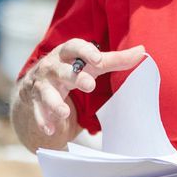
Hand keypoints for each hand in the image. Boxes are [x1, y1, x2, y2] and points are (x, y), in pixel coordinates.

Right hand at [15, 40, 145, 136]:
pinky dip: (43, 120)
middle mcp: (52, 66)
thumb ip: (114, 59)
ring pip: (46, 92)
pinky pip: (38, 111)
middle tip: (89, 85)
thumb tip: (142, 51)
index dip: (86, 52)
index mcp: (67, 53)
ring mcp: (42, 84)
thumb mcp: (90, 63)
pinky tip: (50, 130)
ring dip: (54, 102)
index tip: (98, 59)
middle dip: (75, 77)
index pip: (75, 46)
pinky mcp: (34, 100)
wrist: (35, 83)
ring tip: (64, 113)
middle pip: (62, 70)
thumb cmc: (70, 69)